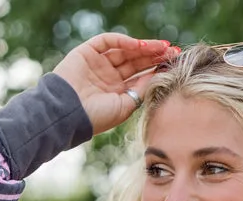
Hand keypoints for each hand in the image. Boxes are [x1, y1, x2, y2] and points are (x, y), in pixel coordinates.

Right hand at [53, 33, 173, 134]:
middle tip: (171, 50)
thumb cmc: (96, 117)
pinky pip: (108, 41)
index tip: (172, 63)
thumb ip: (140, 91)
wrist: (69, 113)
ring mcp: (98, 63)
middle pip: (135, 61)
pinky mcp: (87, 52)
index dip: (156, 68)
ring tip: (160, 46)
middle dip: (153, 55)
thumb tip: (157, 75)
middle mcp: (109, 76)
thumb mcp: (125, 107)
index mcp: (118, 92)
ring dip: (143, 47)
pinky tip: (138, 45)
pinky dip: (123, 41)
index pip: (140, 75)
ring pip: (125, 50)